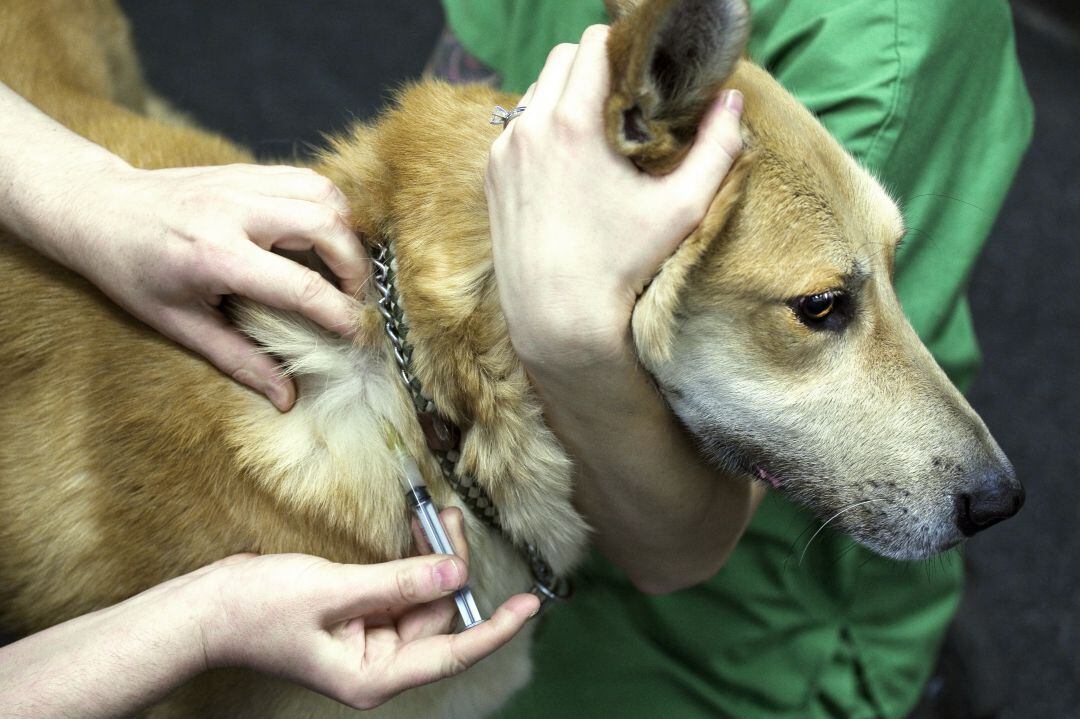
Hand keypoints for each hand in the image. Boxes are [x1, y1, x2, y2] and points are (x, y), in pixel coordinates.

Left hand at [56, 161, 367, 410]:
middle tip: (354, 299)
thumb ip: (239, 359)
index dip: (341, 314)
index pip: (302, 287)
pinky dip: (329, 207)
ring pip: (325, 195)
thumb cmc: (132, 272)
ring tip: (342, 267)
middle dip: (356, 268)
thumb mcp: (178, 324)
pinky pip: (308, 179)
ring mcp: (243, 183)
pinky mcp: (246, 170)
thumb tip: (286, 397)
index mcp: (216, 257)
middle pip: (327, 227)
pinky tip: (323, 236)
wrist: (96, 208)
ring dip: (347, 233)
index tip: (359, 336)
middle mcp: (236, 212)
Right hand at [194, 508, 537, 709]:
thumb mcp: (334, 591)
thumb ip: (400, 583)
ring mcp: (366, 638)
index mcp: (372, 675)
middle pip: (437, 616)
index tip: (528, 606)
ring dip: (431, 559)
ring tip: (439, 516)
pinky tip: (418, 534)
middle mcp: (376, 661)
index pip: (450, 653)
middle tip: (451, 518)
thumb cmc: (258, 611)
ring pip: (419, 597)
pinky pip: (397, 588)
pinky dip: (409, 562)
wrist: (205, 609)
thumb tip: (456, 573)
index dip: (494, 628)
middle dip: (449, 568)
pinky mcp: (355, 614)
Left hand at [485, 24, 742, 375]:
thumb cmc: (621, 266)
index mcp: (571, 123)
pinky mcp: (492, 176)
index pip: (592, 45)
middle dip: (594, 68)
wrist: (557, 318)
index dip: (623, 49)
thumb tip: (733, 101)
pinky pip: (516, 128)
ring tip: (598, 131)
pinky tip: (568, 162)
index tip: (644, 72)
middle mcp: (529, 128)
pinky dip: (541, 128)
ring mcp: (503, 152)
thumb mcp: (680, 208)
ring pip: (535, 92)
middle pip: (560, 59)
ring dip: (565, 96)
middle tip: (626, 100)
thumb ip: (716, 148)